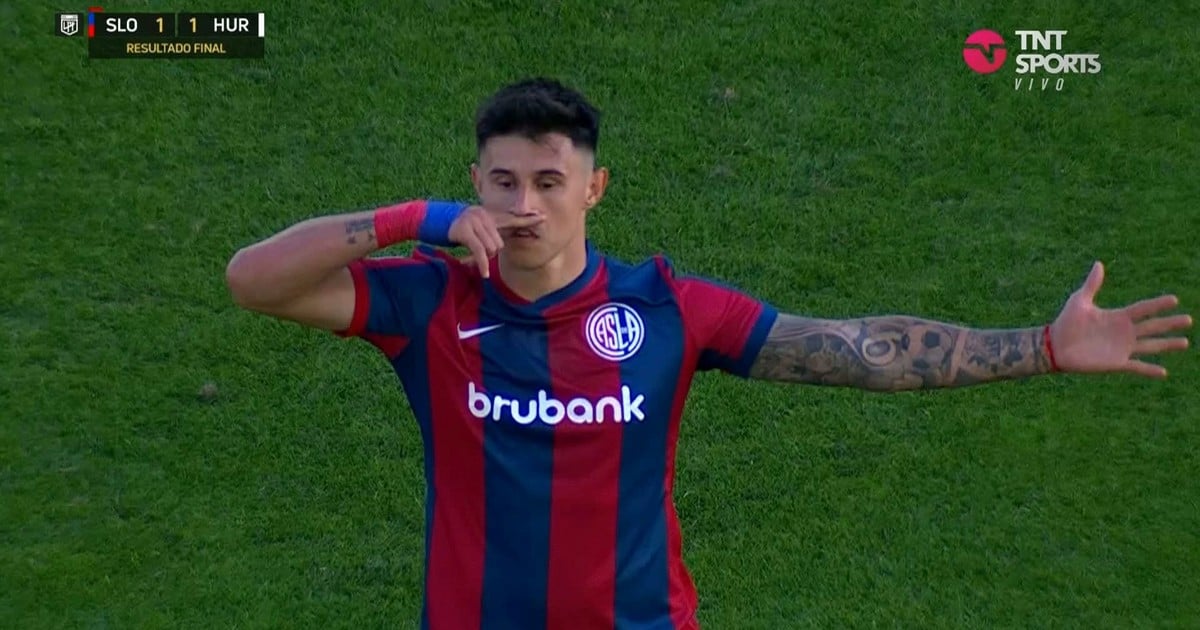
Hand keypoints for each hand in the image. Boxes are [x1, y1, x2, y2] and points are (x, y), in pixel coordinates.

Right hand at [447, 206, 543, 277]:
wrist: (439, 220)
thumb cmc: (464, 228)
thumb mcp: (482, 227)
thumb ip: (497, 231)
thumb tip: (506, 242)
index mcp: (490, 215)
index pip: (512, 218)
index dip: (527, 219)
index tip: (542, 218)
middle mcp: (484, 215)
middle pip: (499, 243)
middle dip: (492, 252)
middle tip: (482, 251)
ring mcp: (474, 221)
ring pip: (491, 248)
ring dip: (485, 257)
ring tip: (477, 253)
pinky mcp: (465, 231)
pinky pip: (480, 251)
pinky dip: (482, 264)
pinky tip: (484, 274)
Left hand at [1049, 261, 1191, 377]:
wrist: (1054, 346)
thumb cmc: (1066, 322)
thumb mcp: (1079, 301)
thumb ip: (1092, 285)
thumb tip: (1098, 264)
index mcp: (1117, 316)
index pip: (1143, 309)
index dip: (1158, 304)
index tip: (1174, 299)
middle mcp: (1124, 332)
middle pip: (1153, 326)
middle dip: (1170, 323)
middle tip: (1189, 320)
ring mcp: (1122, 348)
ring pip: (1151, 346)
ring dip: (1167, 345)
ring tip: (1185, 342)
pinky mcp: (1116, 363)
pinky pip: (1137, 367)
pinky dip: (1150, 370)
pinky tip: (1164, 372)